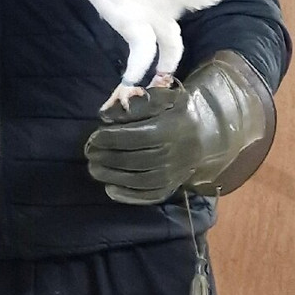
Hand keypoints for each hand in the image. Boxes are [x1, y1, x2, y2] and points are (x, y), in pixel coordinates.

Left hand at [84, 51, 276, 203]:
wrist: (206, 133)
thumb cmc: (177, 111)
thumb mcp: (162, 99)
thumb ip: (136, 105)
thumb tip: (106, 117)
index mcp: (172, 128)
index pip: (137, 136)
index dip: (112, 138)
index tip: (94, 136)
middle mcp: (175, 153)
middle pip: (135, 159)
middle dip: (107, 157)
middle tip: (89, 153)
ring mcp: (175, 173)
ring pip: (140, 179)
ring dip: (112, 176)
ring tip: (94, 168)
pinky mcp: (173, 186)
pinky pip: (149, 195)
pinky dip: (128, 195)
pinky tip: (110, 189)